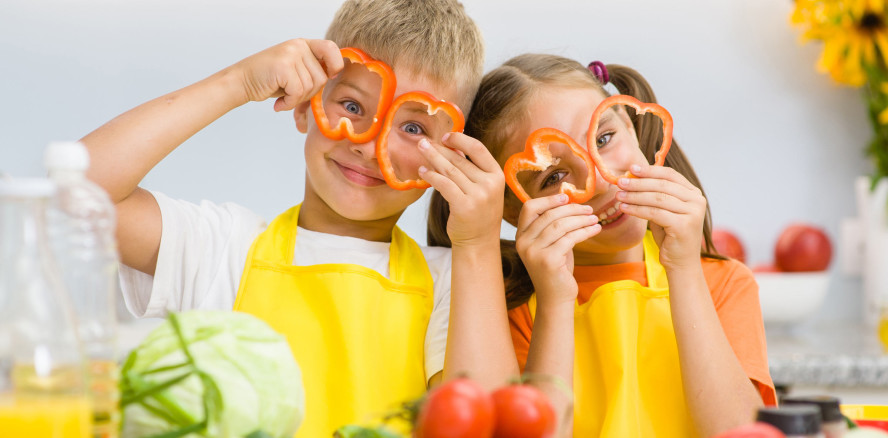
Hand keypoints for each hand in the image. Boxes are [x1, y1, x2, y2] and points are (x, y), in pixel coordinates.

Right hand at [229, 39, 343, 111]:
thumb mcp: (295, 70)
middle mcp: (298, 46)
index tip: (329, 76)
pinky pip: (298, 92)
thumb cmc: (269, 80)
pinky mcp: (283, 67)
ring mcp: (291, 55)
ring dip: (297, 99)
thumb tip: (335, 76)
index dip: (335, 65)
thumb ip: (312, 70)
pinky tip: (279, 103)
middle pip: (321, 78)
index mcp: (303, 44)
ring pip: (311, 87)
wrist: (241, 81)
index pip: (331, 48)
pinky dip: (289, 103)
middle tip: (292, 94)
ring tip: (283, 96)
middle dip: (309, 93)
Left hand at [416, 132, 504, 247]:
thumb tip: (452, 147)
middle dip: (439, 149)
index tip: (445, 136)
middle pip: (460, 160)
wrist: (478, 242)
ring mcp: (478, 195)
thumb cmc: (478, 214)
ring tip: (421, 150)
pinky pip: (444, 185)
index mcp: (497, 176)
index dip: (460, 140)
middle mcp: (490, 184)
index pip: (478, 149)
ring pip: (450, 171)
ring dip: (432, 159)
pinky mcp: (464, 206)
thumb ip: (472, 169)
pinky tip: (423, 171)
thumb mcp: (483, 189)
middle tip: (423, 141)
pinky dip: (431, 176)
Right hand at [515, 195, 600, 305]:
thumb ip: (553, 225)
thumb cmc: (556, 269)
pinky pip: (570, 238)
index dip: (548, 200)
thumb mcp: (551, 244)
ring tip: (594, 219)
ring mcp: (534, 252)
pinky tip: (595, 229)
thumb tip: (569, 201)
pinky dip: (585, 231)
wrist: (556, 297)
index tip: (566, 197)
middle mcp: (523, 243)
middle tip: (589, 209)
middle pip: (549, 215)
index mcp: (521, 236)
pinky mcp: (548, 260)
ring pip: (560, 225)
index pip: (529, 208)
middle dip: (572, 209)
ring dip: (581, 220)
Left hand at [616, 164, 705, 270]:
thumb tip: (631, 176)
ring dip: (634, 196)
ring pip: (657, 198)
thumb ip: (653, 194)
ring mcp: (693, 213)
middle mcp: (697, 201)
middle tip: (620, 182)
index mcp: (694, 193)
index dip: (650, 171)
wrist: (680, 263)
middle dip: (638, 183)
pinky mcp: (683, 225)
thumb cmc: (669, 235)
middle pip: (662, 185)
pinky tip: (624, 208)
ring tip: (619, 196)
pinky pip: (654, 213)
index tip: (631, 168)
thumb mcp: (662, 210)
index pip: (670, 175)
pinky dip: (637, 210)